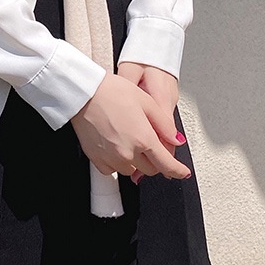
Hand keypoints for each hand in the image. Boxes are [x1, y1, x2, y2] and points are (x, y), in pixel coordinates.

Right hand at [70, 70, 190, 180]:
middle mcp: (128, 152)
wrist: (82, 92)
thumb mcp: (146, 101)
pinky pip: (112, 170)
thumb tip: (175, 139)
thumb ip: (164, 124)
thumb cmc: (110, 91)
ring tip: (127, 139)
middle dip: (154, 160)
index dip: (178, 171)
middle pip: (150, 169)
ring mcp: (111, 158)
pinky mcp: (96, 159)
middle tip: (148, 143)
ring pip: (131, 170)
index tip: (182, 172)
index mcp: (143, 138)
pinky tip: (114, 145)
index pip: (167, 164)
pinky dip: (116, 162)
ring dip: (135, 161)